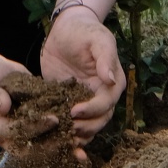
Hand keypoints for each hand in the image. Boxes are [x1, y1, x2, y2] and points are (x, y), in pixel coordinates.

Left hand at [39, 7, 123, 158]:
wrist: (65, 29)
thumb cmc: (84, 31)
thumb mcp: (97, 39)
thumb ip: (105, 58)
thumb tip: (111, 79)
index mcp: (112, 82)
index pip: (106, 103)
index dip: (92, 110)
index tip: (74, 111)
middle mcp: (101, 95)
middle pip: (99, 120)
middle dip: (85, 127)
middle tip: (67, 128)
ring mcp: (85, 100)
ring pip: (88, 126)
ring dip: (78, 135)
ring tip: (62, 138)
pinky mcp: (69, 102)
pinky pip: (71, 121)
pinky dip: (65, 131)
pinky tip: (55, 137)